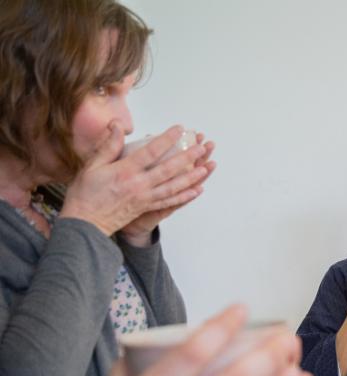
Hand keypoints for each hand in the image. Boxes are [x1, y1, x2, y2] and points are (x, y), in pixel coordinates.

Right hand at [61, 123, 210, 236]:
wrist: (85, 223)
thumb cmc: (86, 192)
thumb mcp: (92, 165)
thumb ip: (109, 145)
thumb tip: (117, 124)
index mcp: (124, 172)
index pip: (150, 152)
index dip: (167, 139)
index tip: (179, 129)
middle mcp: (138, 185)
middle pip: (168, 169)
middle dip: (187, 157)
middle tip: (202, 147)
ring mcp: (145, 198)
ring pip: (173, 186)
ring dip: (191, 177)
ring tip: (206, 168)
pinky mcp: (146, 208)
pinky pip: (169, 202)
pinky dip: (184, 196)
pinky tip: (196, 190)